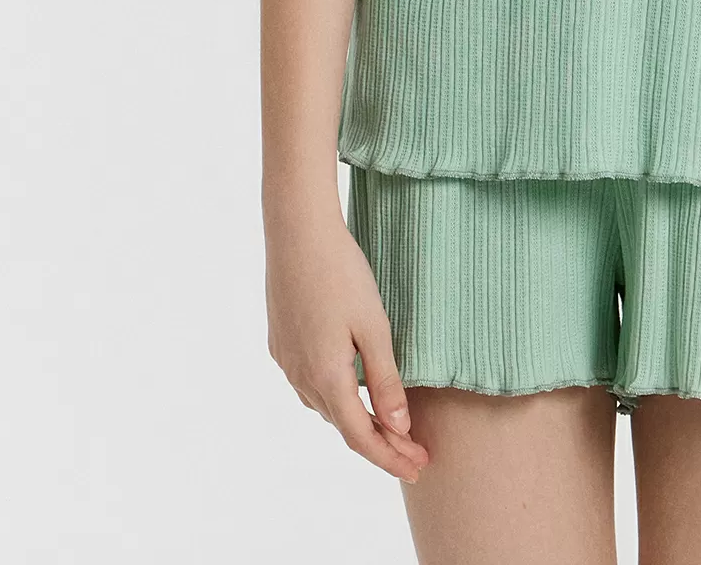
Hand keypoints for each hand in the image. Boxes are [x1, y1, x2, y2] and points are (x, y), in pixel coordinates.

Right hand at [265, 202, 430, 482]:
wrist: (297, 232)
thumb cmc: (342, 273)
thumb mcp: (374, 326)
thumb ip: (386, 379)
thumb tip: (399, 428)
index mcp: (326, 377)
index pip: (362, 437)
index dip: (392, 457)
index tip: (420, 467)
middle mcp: (300, 377)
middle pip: (343, 426)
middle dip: (381, 443)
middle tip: (415, 451)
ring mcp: (286, 361)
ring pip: (325, 406)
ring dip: (356, 421)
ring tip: (388, 425)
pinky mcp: (280, 343)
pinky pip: (310, 384)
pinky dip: (335, 397)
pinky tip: (350, 389)